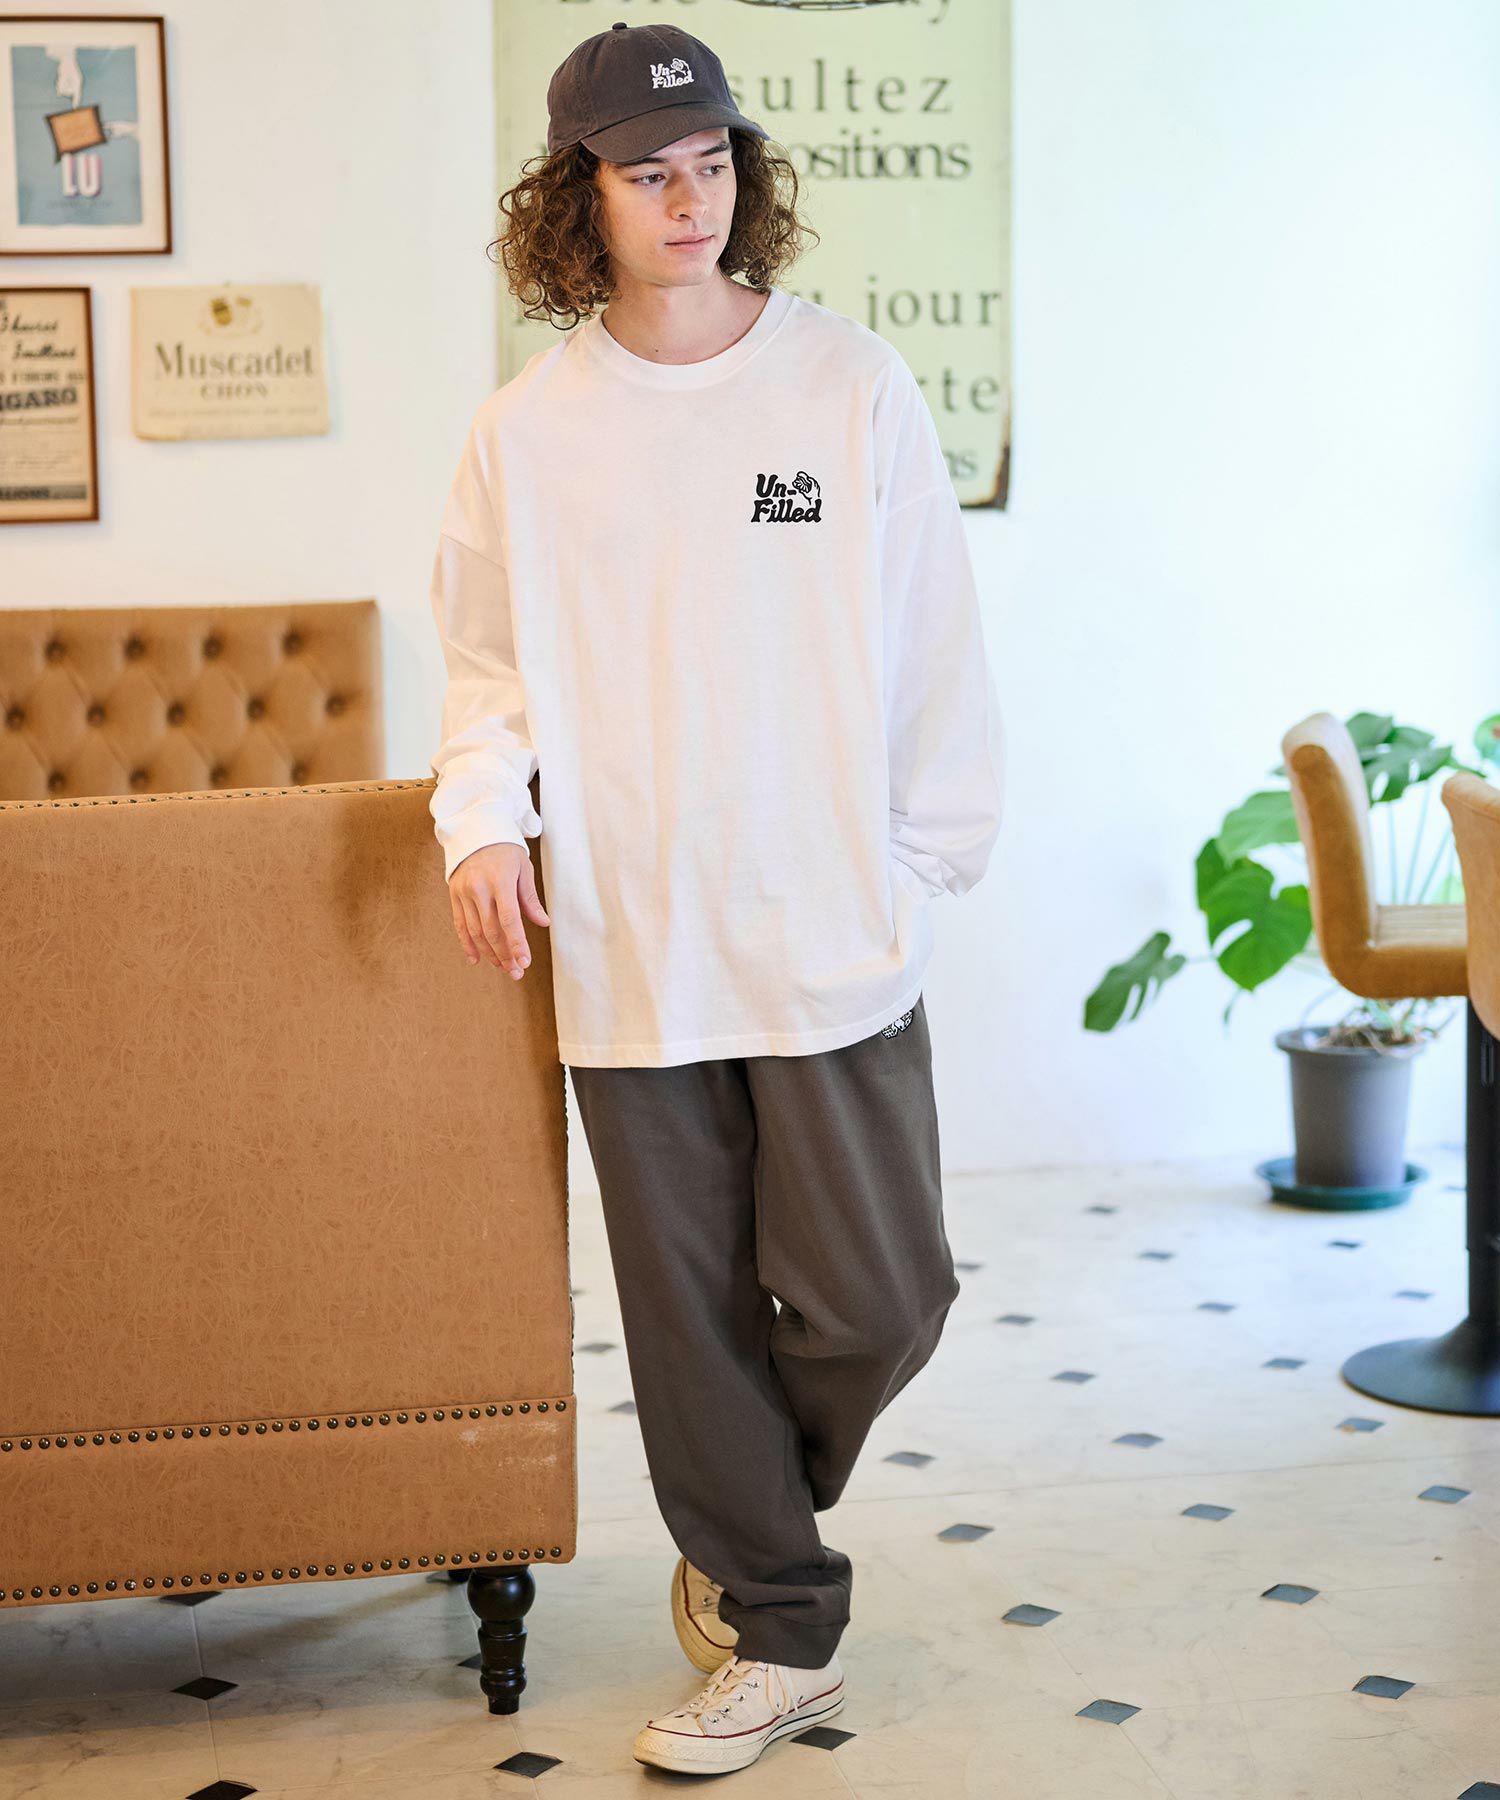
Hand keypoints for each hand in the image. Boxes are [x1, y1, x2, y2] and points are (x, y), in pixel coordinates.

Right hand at [448, 842, 549, 979]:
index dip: (517, 943)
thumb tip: (543, 923)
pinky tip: (477, 959)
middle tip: (517, 971)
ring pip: (475, 931)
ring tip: (503, 967)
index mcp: (500, 880)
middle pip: (492, 930)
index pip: (509, 919)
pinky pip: (459, 924)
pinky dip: (467, 944)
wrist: (475, 829)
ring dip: (489, 953)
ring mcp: (463, 892)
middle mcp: (479, 888)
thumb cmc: (505, 849)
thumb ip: (530, 898)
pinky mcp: (454, 895)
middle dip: (505, 954)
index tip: (525, 961)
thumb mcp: (523, 868)